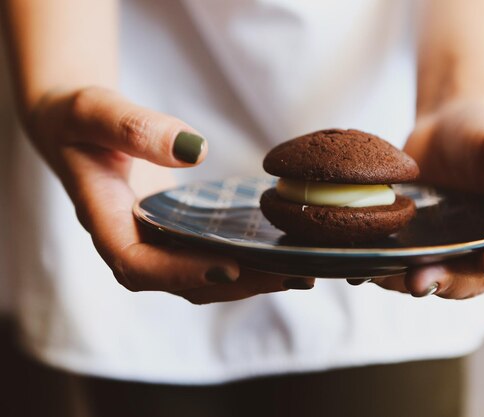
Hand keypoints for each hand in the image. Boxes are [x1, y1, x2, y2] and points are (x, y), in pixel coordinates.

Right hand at [26, 87, 313, 303]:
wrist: (79, 128)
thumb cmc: (79, 120)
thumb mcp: (94, 112)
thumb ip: (134, 128)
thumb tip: (193, 148)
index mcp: (104, 221)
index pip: (138, 265)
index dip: (182, 272)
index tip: (230, 267)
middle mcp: (133, 242)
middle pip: (184, 281)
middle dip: (238, 282)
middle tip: (292, 274)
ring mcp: (157, 241)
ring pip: (203, 276)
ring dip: (252, 278)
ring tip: (302, 272)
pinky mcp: (177, 233)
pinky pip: (212, 254)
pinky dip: (248, 259)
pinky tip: (285, 252)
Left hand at [373, 98, 483, 298]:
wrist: (444, 128)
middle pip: (473, 279)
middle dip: (448, 283)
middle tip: (421, 281)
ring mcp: (446, 250)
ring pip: (433, 277)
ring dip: (408, 281)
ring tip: (387, 277)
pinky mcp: (414, 244)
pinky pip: (400, 264)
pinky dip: (382, 269)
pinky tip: (363, 266)